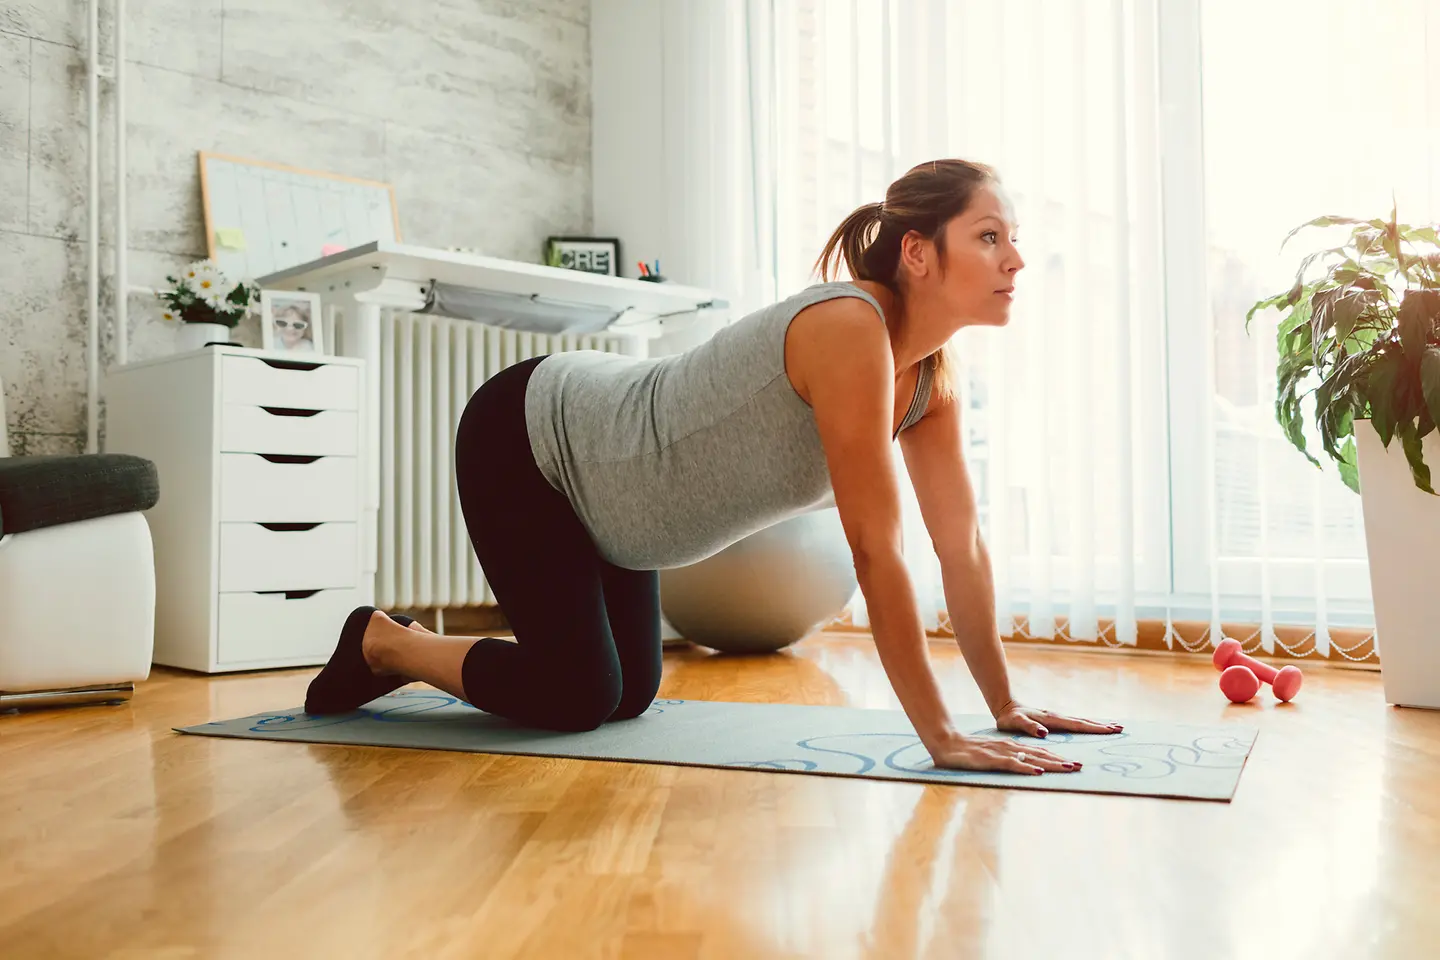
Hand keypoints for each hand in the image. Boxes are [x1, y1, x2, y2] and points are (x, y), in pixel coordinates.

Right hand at [924, 731, 1080, 775]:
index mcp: (1012, 747)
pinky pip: (1012, 765)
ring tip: (1068, 768)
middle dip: (1062, 761)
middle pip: (1041, 755)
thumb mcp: (992, 755)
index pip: (1039, 753)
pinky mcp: (991, 760)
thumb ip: (1008, 759)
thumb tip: (1025, 766)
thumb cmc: (968, 752)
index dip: (1058, 758)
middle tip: (1080, 767)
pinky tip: (1038, 772)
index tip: (1074, 764)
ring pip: (1031, 759)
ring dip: (1051, 764)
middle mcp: (1011, 748)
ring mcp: (1002, 753)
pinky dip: (1026, 768)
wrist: (946, 743)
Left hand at [994, 701, 1122, 737]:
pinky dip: (1086, 725)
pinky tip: (1091, 727)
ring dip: (1096, 724)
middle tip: (1121, 729)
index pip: (1077, 725)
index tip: (1110, 730)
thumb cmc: (1009, 718)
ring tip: (1113, 727)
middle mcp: (1057, 717)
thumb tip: (1044, 733)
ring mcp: (1056, 717)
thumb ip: (1029, 727)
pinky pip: (1074, 723)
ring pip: (1080, 721)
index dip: (1094, 728)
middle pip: (1083, 722)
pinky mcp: (1054, 719)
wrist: (1004, 706)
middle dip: (1101, 726)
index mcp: (1051, 719)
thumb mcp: (1015, 723)